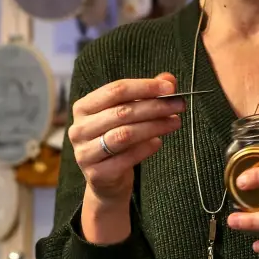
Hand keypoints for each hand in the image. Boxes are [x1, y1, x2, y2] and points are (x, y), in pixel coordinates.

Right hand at [67, 72, 182, 205]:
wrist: (106, 180)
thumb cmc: (117, 139)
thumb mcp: (128, 114)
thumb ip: (146, 94)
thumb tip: (169, 79)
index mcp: (83, 108)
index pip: (115, 90)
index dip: (144, 87)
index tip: (170, 87)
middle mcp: (79, 129)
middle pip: (122, 112)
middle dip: (155, 106)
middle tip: (179, 105)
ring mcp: (85, 153)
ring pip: (125, 134)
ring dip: (154, 126)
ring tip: (175, 122)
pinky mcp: (97, 174)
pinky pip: (127, 157)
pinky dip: (146, 148)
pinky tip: (158, 143)